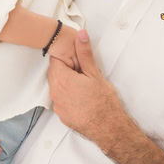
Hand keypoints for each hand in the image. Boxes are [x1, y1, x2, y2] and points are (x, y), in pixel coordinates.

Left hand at [47, 29, 126, 145]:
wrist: (108, 127)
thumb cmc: (103, 102)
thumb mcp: (94, 73)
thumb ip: (84, 53)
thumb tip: (80, 36)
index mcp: (61, 78)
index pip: (56, 58)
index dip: (67, 57)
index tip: (77, 60)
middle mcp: (55, 92)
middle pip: (55, 72)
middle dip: (67, 69)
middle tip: (83, 72)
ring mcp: (57, 105)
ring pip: (57, 87)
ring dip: (67, 83)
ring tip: (84, 85)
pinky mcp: (62, 115)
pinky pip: (61, 100)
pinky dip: (68, 96)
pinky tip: (82, 98)